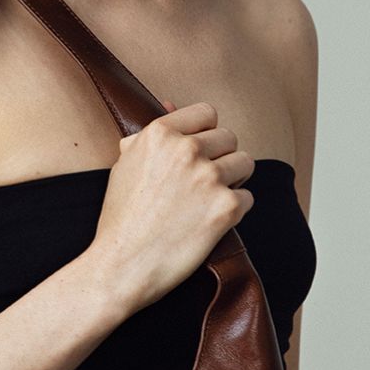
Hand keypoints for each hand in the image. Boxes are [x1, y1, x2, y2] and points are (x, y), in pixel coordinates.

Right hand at [89, 98, 254, 311]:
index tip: (199, 151)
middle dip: (220, 158)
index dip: (205, 133)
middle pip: (229, 137)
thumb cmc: (121, 219)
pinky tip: (209, 223)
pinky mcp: (226, 207)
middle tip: (202, 183)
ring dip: (232, 181)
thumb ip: (151, 135)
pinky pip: (248, 198)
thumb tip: (170, 104)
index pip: (206, 113)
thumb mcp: (126, 165)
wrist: (121, 265)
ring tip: (208, 201)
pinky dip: (233, 211)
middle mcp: (186, 149)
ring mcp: (209, 177)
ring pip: (245, 163)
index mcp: (160, 133)